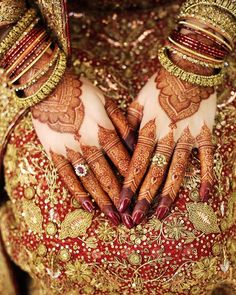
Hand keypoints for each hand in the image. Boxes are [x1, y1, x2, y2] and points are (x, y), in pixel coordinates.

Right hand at [20, 53, 134, 227]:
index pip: (123, 161)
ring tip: (113, 219)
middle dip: (120, 199)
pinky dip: (77, 193)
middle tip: (131, 219)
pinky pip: (67, 178)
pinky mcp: (55, 154)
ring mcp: (71, 152)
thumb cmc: (81, 92)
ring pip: (90, 182)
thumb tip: (136, 143)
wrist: (49, 87)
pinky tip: (88, 207)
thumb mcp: (107, 102)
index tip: (142, 196)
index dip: (133, 180)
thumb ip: (122, 123)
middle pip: (108, 177)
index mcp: (104, 132)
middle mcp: (89, 146)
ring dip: (103, 202)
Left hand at [119, 56, 215, 224]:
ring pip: (177, 172)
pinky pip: (207, 160)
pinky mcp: (205, 135)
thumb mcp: (138, 101)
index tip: (120, 204)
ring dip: (168, 195)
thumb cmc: (160, 84)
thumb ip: (129, 123)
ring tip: (160, 215)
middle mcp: (167, 138)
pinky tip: (203, 197)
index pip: (136, 164)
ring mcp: (188, 138)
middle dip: (143, 198)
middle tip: (135, 219)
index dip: (128, 185)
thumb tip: (124, 144)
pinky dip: (206, 178)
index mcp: (149, 129)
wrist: (188, 68)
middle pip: (154, 173)